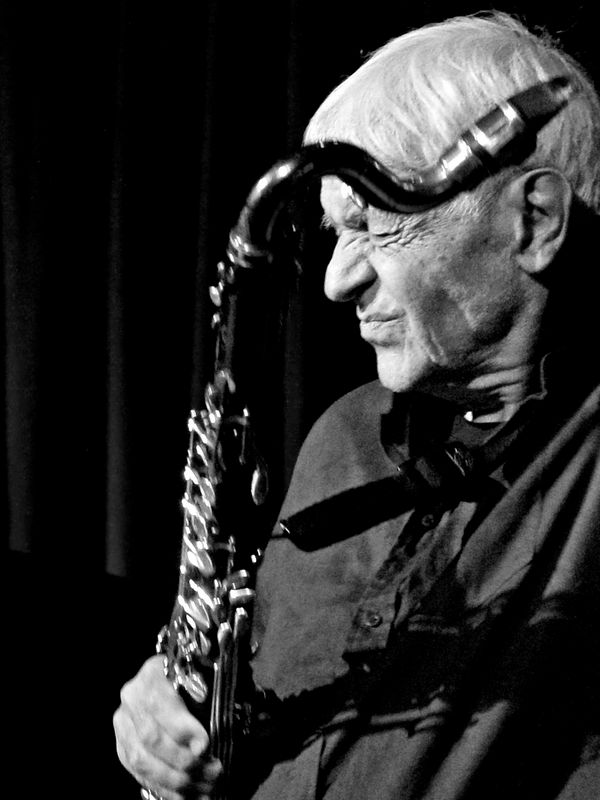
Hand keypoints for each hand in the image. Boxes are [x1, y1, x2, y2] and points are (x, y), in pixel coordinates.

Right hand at [113, 654, 221, 799]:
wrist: (171, 682)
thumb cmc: (195, 680)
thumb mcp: (204, 679)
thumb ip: (206, 700)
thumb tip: (203, 743)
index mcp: (152, 674)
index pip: (160, 703)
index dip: (181, 728)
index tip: (205, 745)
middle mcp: (132, 697)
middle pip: (151, 737)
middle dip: (184, 761)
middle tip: (214, 771)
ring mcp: (124, 724)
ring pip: (143, 761)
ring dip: (177, 780)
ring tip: (206, 787)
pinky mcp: (123, 747)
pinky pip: (140, 774)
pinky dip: (165, 789)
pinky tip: (187, 796)